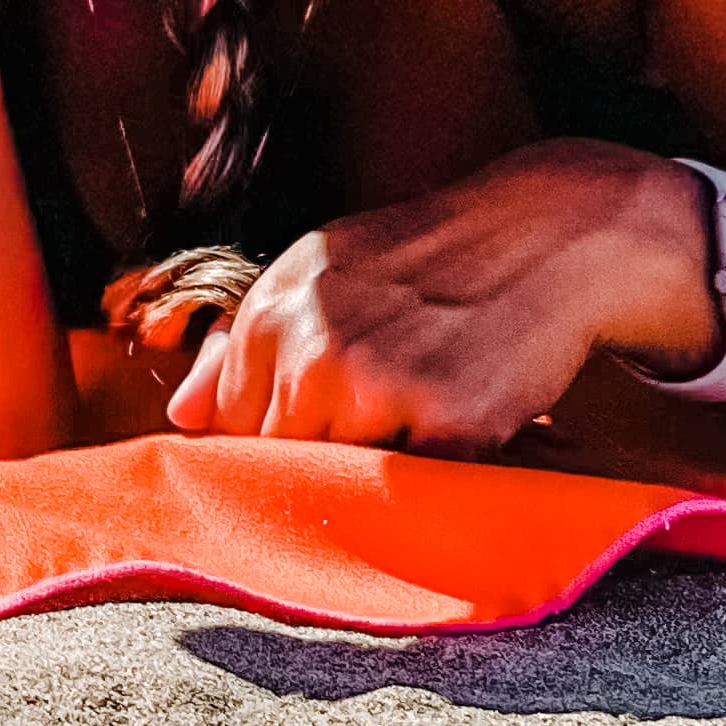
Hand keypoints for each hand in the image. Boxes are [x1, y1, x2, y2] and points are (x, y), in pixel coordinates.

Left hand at [167, 143, 717, 452]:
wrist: (543, 235)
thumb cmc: (425, 260)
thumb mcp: (322, 274)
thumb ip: (243, 342)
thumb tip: (182, 413)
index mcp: (272, 309)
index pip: (229, 427)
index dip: (264, 443)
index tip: (303, 436)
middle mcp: (312, 345)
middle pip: (278, 462)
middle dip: (319, 457)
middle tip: (378, 416)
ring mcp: (377, 384)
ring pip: (339, 482)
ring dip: (374, 468)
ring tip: (416, 408)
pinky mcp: (445, 423)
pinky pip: (416, 491)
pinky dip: (434, 472)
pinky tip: (456, 417)